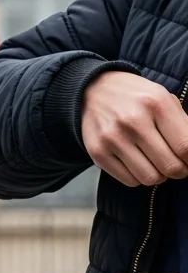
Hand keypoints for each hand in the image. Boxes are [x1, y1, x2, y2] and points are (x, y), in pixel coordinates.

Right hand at [82, 71, 187, 187]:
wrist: (94, 91)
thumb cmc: (137, 99)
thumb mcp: (165, 100)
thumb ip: (184, 126)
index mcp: (156, 104)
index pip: (185, 147)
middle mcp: (133, 121)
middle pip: (170, 166)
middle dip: (178, 170)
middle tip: (175, 165)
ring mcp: (113, 138)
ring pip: (150, 178)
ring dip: (158, 175)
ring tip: (154, 164)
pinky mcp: (97, 152)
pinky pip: (129, 180)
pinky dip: (137, 177)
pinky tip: (136, 163)